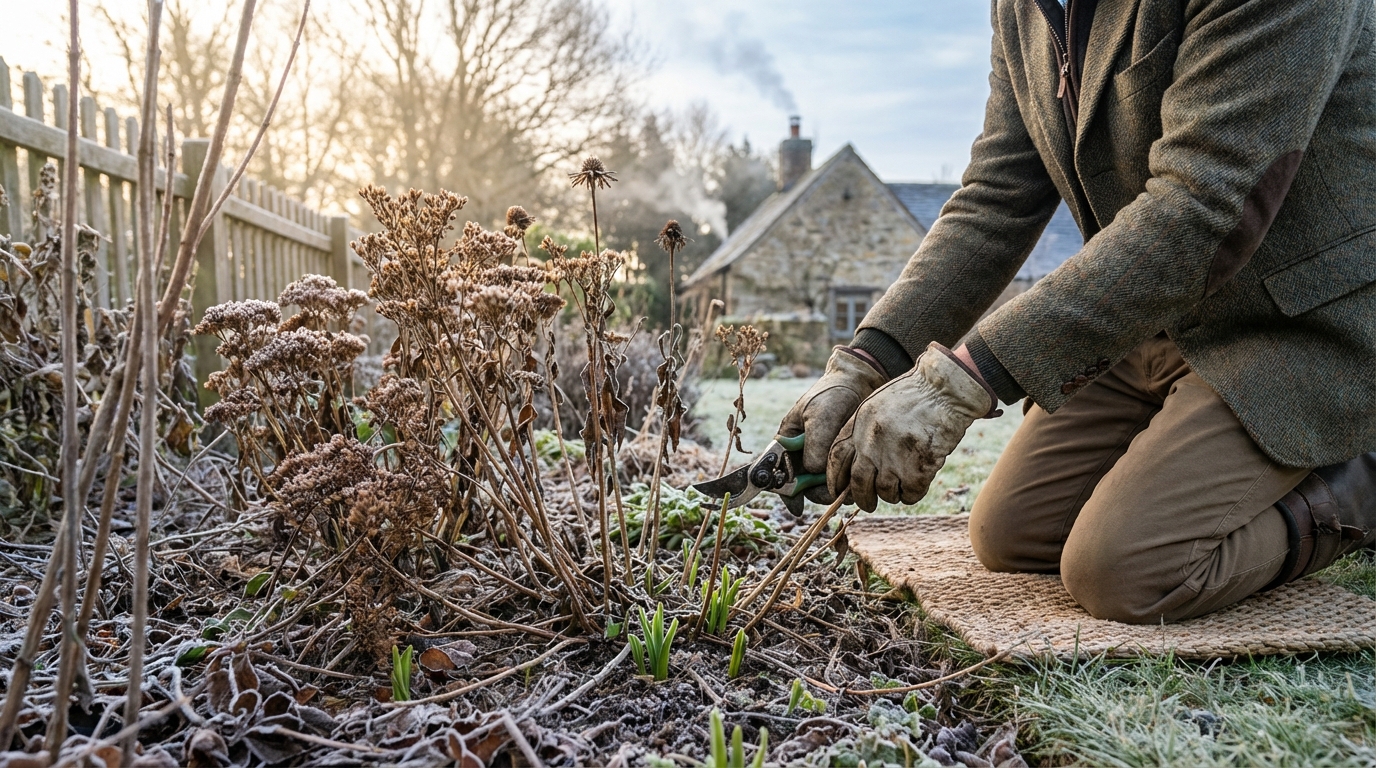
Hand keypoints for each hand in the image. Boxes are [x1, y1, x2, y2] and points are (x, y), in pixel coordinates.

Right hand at [778, 347, 888, 501]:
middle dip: (817, 490)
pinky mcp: (842, 463)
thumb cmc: (832, 395)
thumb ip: (814, 444)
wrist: (861, 385)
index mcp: (786, 444)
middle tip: (834, 485)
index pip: (776, 474)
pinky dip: (850, 481)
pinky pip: (842, 483)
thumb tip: (813, 472)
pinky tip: (859, 467)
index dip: (783, 491)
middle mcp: (802, 456)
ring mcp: (823, 461)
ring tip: (850, 471)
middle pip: (802, 488)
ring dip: (836, 486)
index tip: (796, 503)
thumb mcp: (819, 416)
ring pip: (824, 488)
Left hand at [828, 342, 996, 511]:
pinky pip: (909, 495)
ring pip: (885, 493)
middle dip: (863, 499)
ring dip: (892, 494)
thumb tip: (855, 465)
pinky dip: (912, 494)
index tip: (838, 491)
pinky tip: (917, 483)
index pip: (836, 459)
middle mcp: (871, 444)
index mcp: (858, 426)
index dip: (835, 480)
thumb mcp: (877, 406)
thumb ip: (862, 432)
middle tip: (870, 504)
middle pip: (858, 484)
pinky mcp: (917, 470)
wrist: (944, 390)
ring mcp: (894, 458)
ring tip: (901, 484)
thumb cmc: (914, 396)